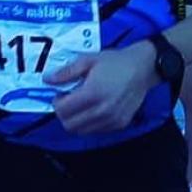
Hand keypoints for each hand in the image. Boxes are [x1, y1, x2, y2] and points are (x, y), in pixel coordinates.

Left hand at [45, 41, 159, 134]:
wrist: (143, 68)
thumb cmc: (116, 62)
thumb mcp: (88, 60)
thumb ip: (66, 72)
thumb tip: (47, 79)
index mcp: (92, 93)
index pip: (62, 110)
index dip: (57, 102)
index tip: (61, 94)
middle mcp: (102, 110)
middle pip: (69, 125)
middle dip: (64, 114)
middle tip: (69, 101)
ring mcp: (112, 119)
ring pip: (81, 131)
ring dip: (76, 120)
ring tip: (82, 105)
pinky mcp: (119, 124)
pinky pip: (96, 131)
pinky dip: (90, 123)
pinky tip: (95, 108)